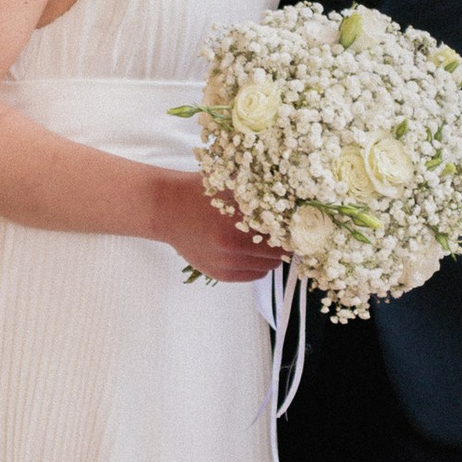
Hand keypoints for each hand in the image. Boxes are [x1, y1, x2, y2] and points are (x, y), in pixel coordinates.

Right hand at [154, 170, 285, 285]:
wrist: (166, 209)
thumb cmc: (199, 192)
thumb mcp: (233, 185)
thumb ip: (260, 194)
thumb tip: (294, 201)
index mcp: (238, 226)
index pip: (282, 238)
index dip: (292, 232)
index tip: (296, 225)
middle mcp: (231, 250)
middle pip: (277, 255)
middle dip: (283, 244)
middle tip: (285, 233)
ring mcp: (224, 265)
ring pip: (267, 268)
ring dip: (272, 256)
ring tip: (268, 241)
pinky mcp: (217, 274)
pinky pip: (252, 276)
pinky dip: (258, 265)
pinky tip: (253, 250)